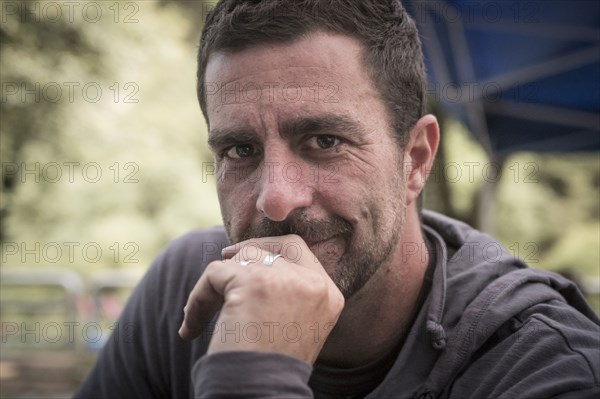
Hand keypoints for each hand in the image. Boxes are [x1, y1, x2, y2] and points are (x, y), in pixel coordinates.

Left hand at [178, 234, 344, 363]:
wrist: (261, 394)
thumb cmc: (272, 369)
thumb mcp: (297, 326)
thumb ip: (288, 292)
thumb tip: (251, 260)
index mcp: (329, 294)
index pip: (301, 253)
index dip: (273, 251)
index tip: (246, 258)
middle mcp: (313, 283)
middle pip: (280, 245)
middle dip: (253, 247)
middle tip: (225, 258)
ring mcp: (285, 278)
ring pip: (243, 258)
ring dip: (219, 282)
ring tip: (202, 314)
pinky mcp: (253, 281)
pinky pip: (214, 274)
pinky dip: (197, 299)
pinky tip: (190, 328)